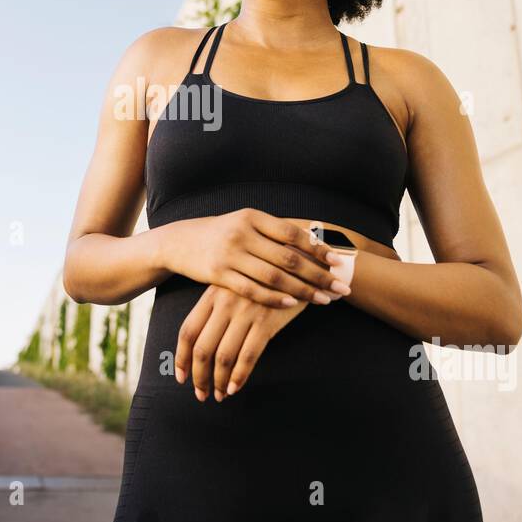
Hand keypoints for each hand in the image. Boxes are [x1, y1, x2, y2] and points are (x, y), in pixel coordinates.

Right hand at [163, 208, 350, 308]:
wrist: (179, 242)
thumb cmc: (221, 233)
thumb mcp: (244, 223)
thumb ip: (272, 230)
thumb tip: (313, 237)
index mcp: (253, 217)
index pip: (293, 234)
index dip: (318, 248)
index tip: (339, 261)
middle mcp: (243, 233)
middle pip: (289, 258)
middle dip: (319, 274)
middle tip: (342, 286)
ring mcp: (230, 254)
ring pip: (274, 277)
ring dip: (303, 290)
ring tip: (324, 300)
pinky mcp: (218, 274)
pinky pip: (252, 290)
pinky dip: (275, 298)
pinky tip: (293, 304)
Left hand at [174, 284, 314, 401]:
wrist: (297, 263)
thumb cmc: (261, 277)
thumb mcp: (233, 284)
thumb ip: (216, 307)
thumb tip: (202, 343)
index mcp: (211, 294)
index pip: (187, 330)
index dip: (181, 357)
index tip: (181, 377)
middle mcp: (225, 303)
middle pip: (202, 348)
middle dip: (199, 376)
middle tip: (200, 393)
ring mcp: (245, 312)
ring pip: (224, 355)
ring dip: (218, 381)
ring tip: (219, 394)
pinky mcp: (267, 321)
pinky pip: (248, 355)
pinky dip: (239, 376)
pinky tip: (235, 387)